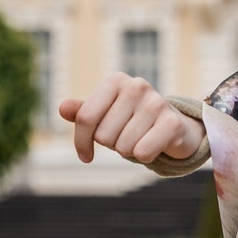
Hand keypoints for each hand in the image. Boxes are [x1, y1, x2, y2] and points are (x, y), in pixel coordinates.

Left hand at [59, 74, 204, 164]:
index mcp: (116, 81)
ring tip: (141, 139)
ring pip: (123, 147)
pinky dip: (146, 157)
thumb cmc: (133, 122)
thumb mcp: (106, 116)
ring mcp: (156, 102)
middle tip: (127, 137)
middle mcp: (136, 86)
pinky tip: (154, 146)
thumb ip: (84, 113)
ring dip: (130, 151)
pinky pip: (142, 152)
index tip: (85, 156)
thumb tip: (62, 108)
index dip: (81, 142)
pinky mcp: (172, 122)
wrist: (175, 127)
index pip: (85, 117)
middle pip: (103, 136)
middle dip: (113, 145)